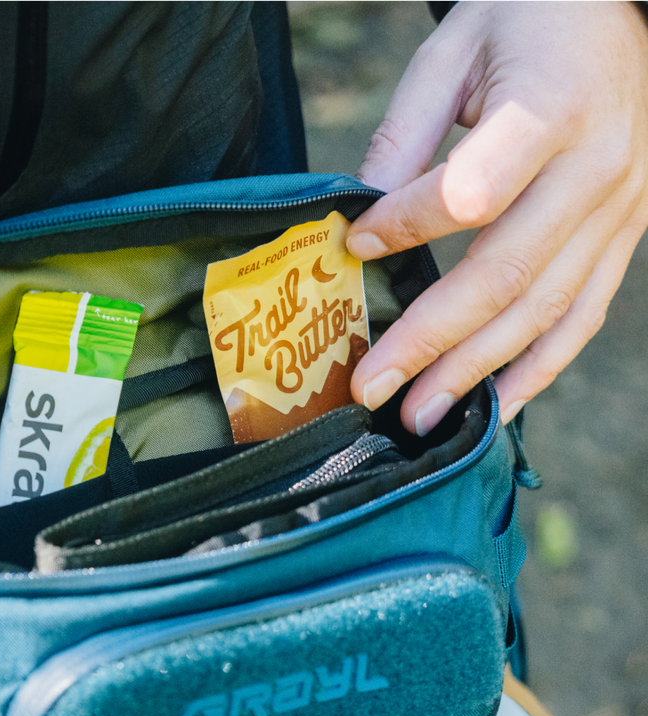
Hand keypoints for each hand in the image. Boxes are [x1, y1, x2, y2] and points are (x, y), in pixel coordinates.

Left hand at [345, 0, 647, 433]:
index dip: (406, 228)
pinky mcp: (625, 237)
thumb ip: (404, 135)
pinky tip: (493, 408)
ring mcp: (621, 211)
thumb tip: (359, 220)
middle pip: (505, 276)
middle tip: (370, 391)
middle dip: (429, 343)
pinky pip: (582, 317)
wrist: (617, 10)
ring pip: (544, 312)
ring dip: (476, 374)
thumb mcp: (453, 52)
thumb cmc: (526, 23)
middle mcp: (596, 170)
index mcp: (551, 111)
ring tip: (417, 418)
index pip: (468, 194)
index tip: (352, 248)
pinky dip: (537, 370)